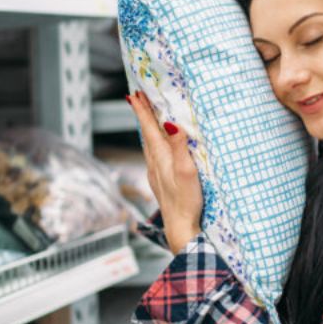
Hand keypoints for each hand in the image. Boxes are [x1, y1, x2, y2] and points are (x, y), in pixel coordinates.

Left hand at [127, 92, 202, 253]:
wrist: (181, 229)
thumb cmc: (186, 202)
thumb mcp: (187, 170)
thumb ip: (180, 146)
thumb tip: (169, 123)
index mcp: (160, 158)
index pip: (149, 128)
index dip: (142, 110)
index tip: (135, 94)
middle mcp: (154, 164)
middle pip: (146, 134)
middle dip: (142, 115)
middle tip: (138, 98)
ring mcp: (155, 175)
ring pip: (148, 146)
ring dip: (147, 129)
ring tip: (147, 118)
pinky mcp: (160, 183)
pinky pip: (153, 156)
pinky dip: (153, 145)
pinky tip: (157, 149)